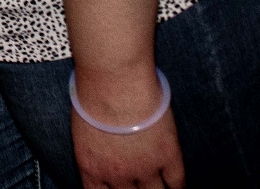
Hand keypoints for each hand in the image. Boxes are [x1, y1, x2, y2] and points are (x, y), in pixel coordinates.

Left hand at [72, 69, 184, 188]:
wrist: (113, 81)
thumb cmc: (91, 95)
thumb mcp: (82, 129)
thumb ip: (94, 151)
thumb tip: (104, 155)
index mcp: (91, 167)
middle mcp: (117, 174)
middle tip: (139, 185)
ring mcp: (145, 168)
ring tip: (160, 187)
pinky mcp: (168, 156)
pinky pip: (177, 183)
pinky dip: (178, 187)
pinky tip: (177, 186)